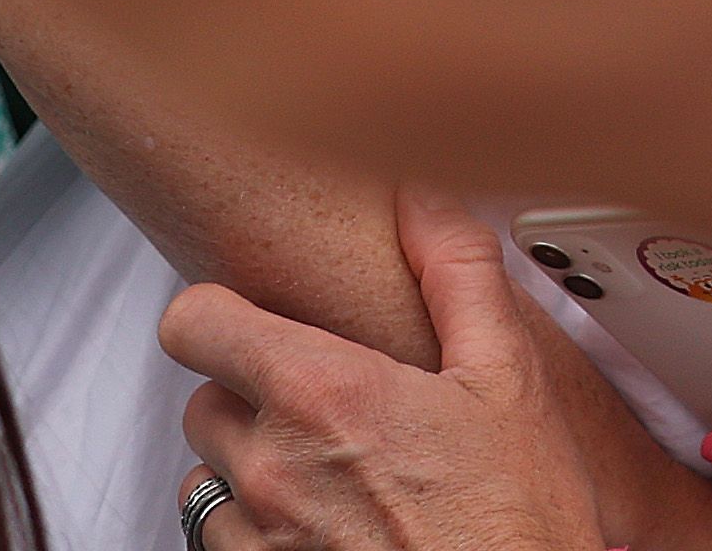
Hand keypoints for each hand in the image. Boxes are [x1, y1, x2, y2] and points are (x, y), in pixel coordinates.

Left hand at [165, 190, 607, 547]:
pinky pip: (224, 546)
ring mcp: (258, 542)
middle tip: (330, 414)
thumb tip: (421, 195)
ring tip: (333, 482)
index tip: (253, 322)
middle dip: (254, 399)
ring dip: (251, 475)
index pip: (193, 322)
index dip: (218, 313)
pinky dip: (260, 537)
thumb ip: (453, 271)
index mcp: (323, 393)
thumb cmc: (518, 521)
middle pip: (204, 402)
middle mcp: (271, 469)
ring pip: (207, 482)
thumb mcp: (508, 378)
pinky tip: (331, 533)